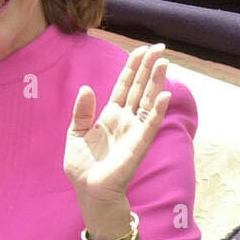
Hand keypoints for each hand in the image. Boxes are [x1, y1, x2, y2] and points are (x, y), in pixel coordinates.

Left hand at [64, 44, 170, 220]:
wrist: (88, 191)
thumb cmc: (84, 166)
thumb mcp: (75, 133)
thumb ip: (82, 111)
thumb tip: (86, 88)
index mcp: (110, 115)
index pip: (124, 86)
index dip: (133, 68)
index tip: (141, 50)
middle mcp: (125, 120)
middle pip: (139, 88)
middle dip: (149, 68)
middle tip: (159, 48)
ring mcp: (133, 132)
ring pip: (147, 102)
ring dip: (156, 83)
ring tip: (164, 63)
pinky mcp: (137, 146)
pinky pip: (149, 126)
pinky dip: (157, 111)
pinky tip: (164, 96)